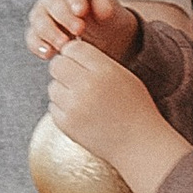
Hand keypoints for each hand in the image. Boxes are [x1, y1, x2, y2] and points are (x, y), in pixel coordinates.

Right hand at [27, 0, 141, 65]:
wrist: (101, 37)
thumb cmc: (106, 19)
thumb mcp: (113, 14)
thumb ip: (106, 9)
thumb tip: (102, 7)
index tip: (82, 11)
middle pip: (52, 0)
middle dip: (64, 16)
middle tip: (78, 30)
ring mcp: (42, 11)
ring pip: (39, 18)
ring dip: (50, 33)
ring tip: (64, 45)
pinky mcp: (37, 31)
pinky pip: (32, 37)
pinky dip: (38, 45)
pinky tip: (49, 54)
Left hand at [45, 37, 186, 192]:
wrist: (139, 144)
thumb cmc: (135, 109)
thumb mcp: (123, 76)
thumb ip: (97, 62)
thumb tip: (69, 51)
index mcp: (103, 70)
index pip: (73, 48)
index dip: (74, 54)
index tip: (78, 62)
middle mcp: (86, 86)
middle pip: (57, 64)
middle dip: (64, 69)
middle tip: (75, 79)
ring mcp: (74, 106)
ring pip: (53, 86)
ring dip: (63, 91)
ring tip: (82, 100)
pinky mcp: (66, 124)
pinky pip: (53, 107)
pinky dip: (63, 109)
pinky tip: (81, 114)